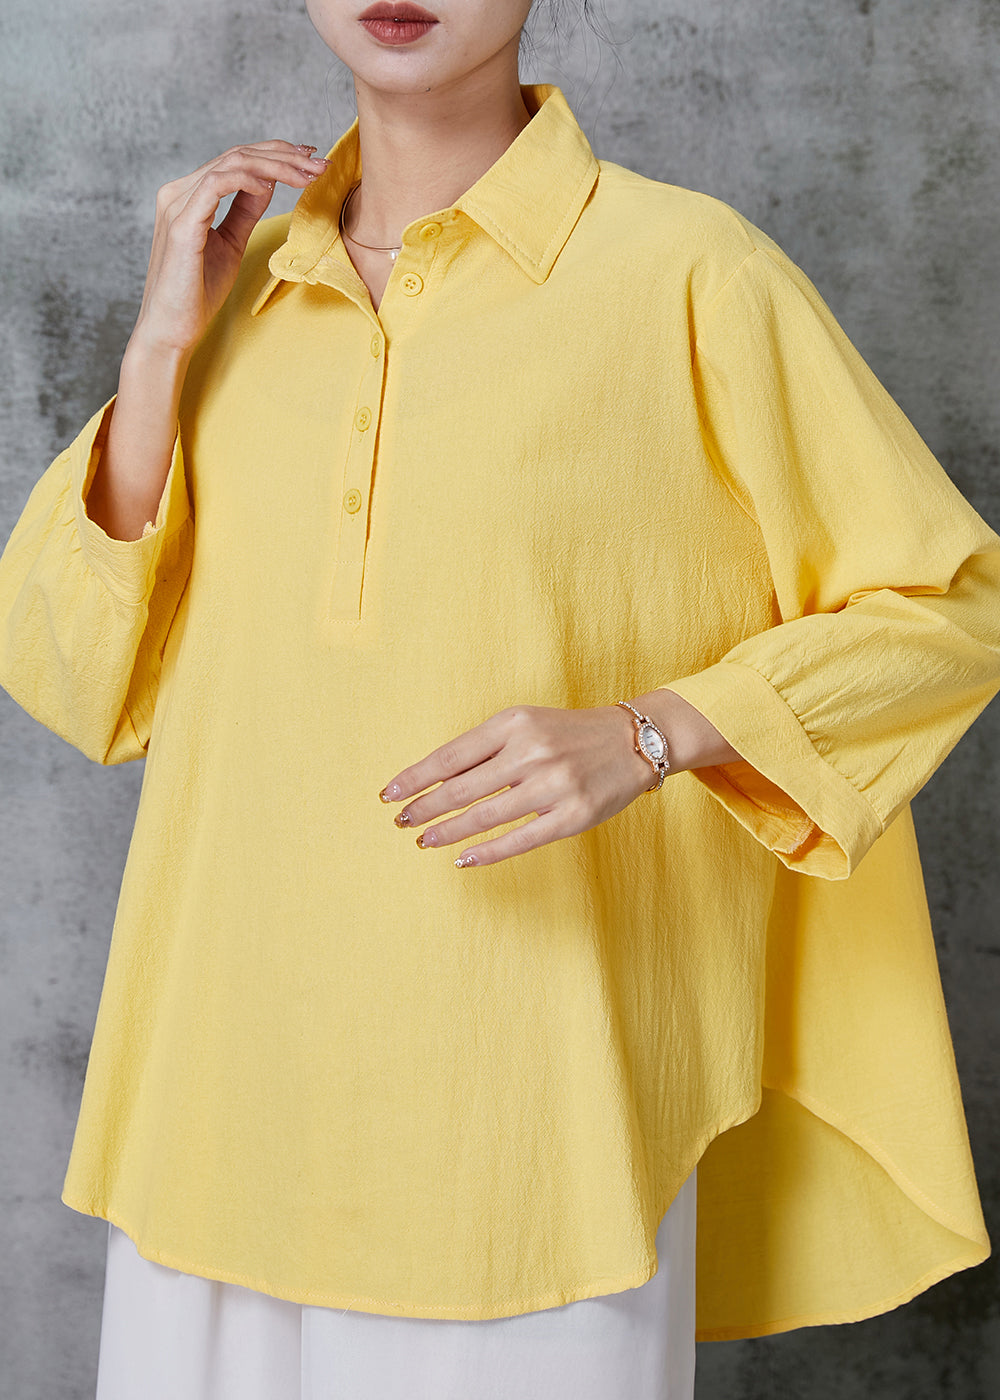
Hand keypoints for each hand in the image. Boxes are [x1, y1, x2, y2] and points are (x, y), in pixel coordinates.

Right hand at [130, 140, 331, 357]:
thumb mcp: (231, 243)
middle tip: (320, 164)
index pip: (235, 159)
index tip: (310, 161)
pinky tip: (271, 187)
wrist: (171, 329)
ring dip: (275, 165)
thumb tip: (268, 183)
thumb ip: (245, 211)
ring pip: (231, 163)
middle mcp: (179, 192)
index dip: (275, 154)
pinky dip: (247, 180)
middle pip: (237, 155)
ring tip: (306, 174)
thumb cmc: (197, 292)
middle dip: (283, 155)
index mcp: (188, 195)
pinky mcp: (182, 224)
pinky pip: (216, 185)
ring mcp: (177, 205)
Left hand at [377, 703, 660, 868]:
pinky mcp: (572, 816)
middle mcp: (531, 752)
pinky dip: (487, 853)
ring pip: (484, 817)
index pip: (451, 756)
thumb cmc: (568, 733)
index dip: (415, 778)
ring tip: (423, 840)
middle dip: (423, 808)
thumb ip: (484, 746)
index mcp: (513, 724)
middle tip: (400, 822)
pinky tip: (463, 859)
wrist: (634, 741)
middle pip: (461, 788)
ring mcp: (552, 786)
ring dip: (447, 832)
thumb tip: (433, 778)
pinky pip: (520, 840)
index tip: (388, 794)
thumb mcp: (525, 723)